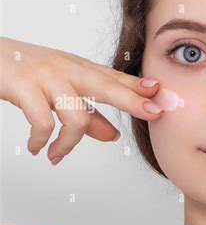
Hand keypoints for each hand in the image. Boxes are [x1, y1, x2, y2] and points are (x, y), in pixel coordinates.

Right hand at [0, 37, 163, 163]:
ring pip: (75, 115)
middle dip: (133, 100)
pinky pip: (43, 122)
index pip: (116, 79)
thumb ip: (90, 114)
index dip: (141, 89)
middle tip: (154, 113)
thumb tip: (115, 136)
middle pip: (107, 85)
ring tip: (57, 155)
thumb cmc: (29, 73)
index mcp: (79, 69)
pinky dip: (42, 142)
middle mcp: (67, 70)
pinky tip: (37, 149)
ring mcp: (46, 76)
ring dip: (68, 144)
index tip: (164, 97)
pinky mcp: (22, 86)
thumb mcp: (63, 90)